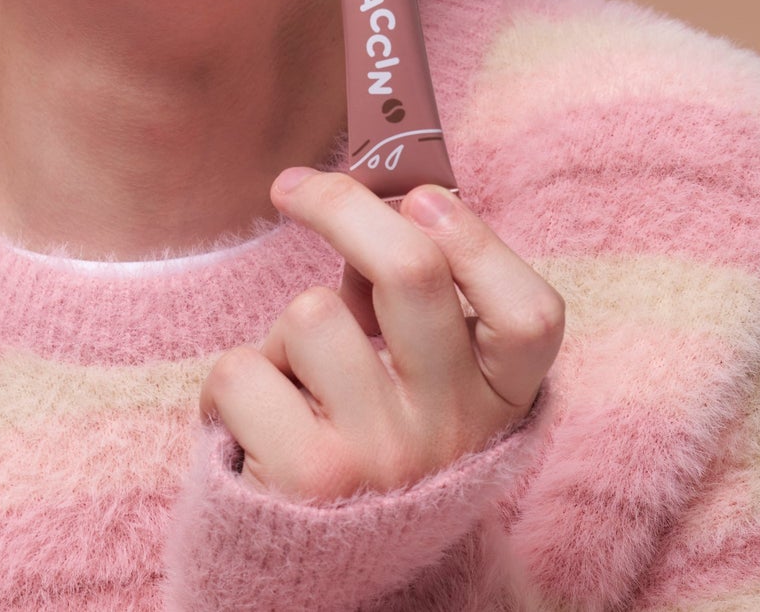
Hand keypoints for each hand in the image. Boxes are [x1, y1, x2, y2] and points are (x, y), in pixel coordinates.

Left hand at [198, 171, 563, 501]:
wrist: (326, 584)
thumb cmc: (368, 445)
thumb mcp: (417, 384)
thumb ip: (407, 302)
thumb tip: (368, 191)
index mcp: (496, 400)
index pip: (531, 313)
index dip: (477, 240)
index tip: (419, 196)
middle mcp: (453, 431)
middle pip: (413, 271)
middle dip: (341, 204)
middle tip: (294, 187)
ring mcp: (384, 457)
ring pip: (310, 314)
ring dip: (279, 335)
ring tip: (292, 388)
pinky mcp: (309, 480)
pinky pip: (243, 369)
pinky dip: (229, 386)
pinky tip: (251, 428)